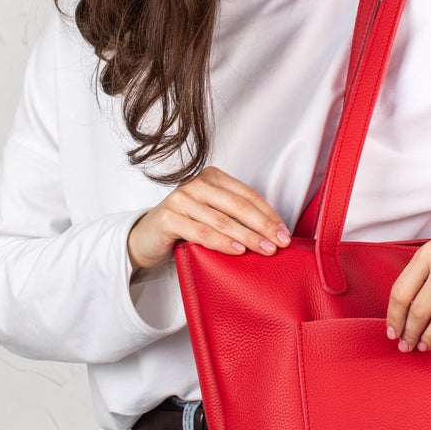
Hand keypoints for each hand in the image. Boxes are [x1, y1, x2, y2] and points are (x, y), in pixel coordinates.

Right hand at [126, 166, 290, 272]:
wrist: (146, 239)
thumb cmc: (185, 227)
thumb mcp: (212, 215)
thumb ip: (235, 216)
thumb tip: (273, 232)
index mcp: (212, 178)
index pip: (247, 195)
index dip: (269, 214)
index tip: (284, 232)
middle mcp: (196, 184)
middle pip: (238, 206)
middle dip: (263, 226)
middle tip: (280, 242)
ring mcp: (181, 199)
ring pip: (222, 220)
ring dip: (247, 237)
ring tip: (265, 249)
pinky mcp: (169, 218)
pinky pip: (202, 232)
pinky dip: (222, 243)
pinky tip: (238, 251)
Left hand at [386, 237, 430, 351]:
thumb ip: (419, 278)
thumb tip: (399, 317)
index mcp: (430, 254)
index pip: (401, 293)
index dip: (394, 318)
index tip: (392, 332)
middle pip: (418, 311)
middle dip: (409, 333)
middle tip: (406, 345)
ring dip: (427, 340)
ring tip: (423, 345)